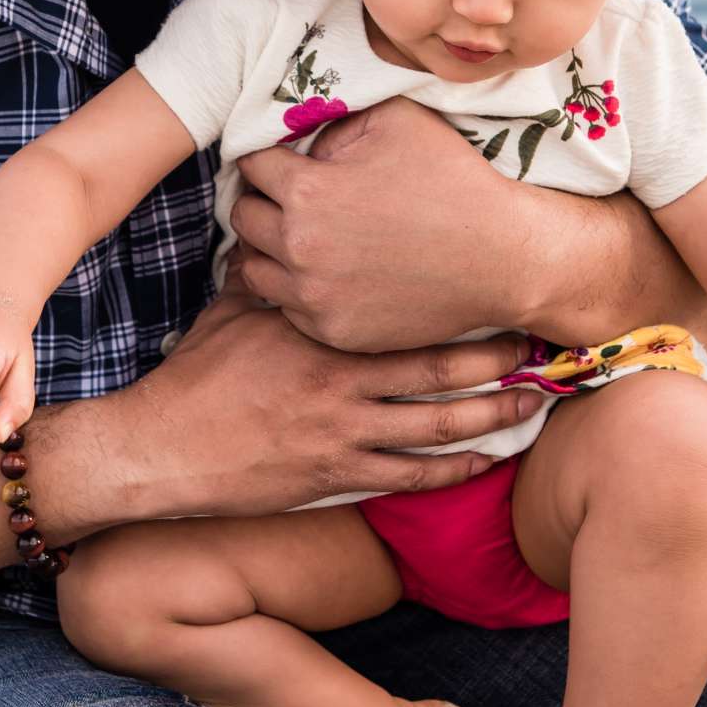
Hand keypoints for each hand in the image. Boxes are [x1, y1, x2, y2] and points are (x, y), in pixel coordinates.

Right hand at [22, 284, 541, 536]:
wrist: (163, 446)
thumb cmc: (198, 374)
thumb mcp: (235, 309)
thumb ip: (275, 275)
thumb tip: (288, 231)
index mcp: (322, 329)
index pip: (404, 312)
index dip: (459, 307)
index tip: (497, 287)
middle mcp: (342, 377)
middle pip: (439, 368)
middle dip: (498, 360)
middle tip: (542, 346)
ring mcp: (342, 430)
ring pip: (437, 425)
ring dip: (492, 414)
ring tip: (535, 403)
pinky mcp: (335, 474)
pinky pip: (410, 475)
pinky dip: (455, 470)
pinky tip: (487, 462)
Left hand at [229, 95, 706, 355]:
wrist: (502, 257)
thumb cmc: (453, 181)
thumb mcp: (396, 120)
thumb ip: (336, 121)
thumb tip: (303, 138)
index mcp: (306, 192)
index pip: (250, 165)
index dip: (266, 157)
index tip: (282, 160)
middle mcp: (298, 247)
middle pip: (243, 218)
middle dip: (261, 200)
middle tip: (287, 197)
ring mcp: (313, 296)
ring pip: (254, 269)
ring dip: (269, 248)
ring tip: (297, 236)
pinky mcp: (333, 331)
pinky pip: (288, 308)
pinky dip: (297, 289)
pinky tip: (323, 272)